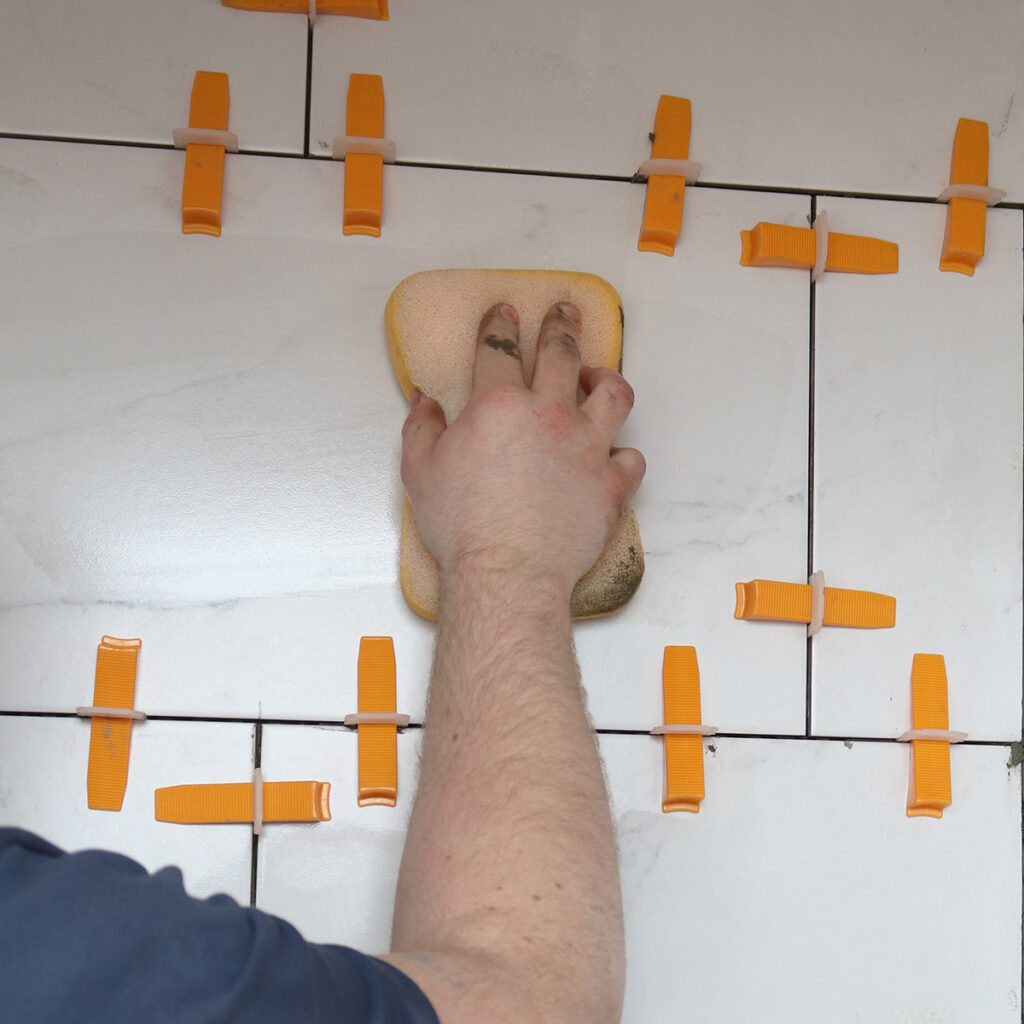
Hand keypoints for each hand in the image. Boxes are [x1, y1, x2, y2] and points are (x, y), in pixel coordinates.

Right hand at [400, 301, 645, 599]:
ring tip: (597, 377)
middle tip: (563, 312)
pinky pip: (631, 458)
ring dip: (605, 379)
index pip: (500, 348)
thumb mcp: (419, 472)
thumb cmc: (462, 526)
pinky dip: (623, 454)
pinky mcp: (611, 485)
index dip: (500, 325)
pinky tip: (613, 455)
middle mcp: (550, 415)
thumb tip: (424, 402)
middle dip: (561, 326)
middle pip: (562, 353)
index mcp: (499, 406)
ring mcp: (588, 448)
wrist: (507, 572)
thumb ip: (421, 428)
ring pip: (613, 395)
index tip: (504, 313)